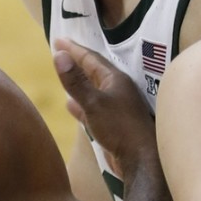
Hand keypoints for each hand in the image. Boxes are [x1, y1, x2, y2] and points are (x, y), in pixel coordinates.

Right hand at [52, 38, 154, 178]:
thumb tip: (58, 55)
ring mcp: (116, 108)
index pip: (91, 58)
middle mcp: (117, 90)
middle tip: (60, 52)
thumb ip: (75, 81)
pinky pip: (92, 107)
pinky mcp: (113, 124)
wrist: (142, 161)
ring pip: (93, 89)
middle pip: (93, 71)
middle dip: (76, 62)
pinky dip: (80, 103)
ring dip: (78, 82)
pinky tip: (70, 106)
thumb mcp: (93, 102)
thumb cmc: (120, 129)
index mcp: (115, 80)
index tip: (58, 39)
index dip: (73, 49)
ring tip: (64, 75)